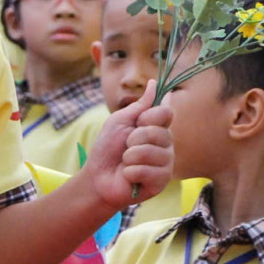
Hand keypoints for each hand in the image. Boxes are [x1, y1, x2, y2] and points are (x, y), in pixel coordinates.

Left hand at [79, 80, 172, 211]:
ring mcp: (165, 163)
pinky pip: (147, 171)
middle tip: (126, 147)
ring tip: (125, 163)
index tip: (137, 122)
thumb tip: (153, 83)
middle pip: (159, 132)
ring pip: (151, 152)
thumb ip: (140, 105)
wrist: (97, 177)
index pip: (166, 113)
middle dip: (134, 139)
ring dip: (130, 157)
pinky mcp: (161, 181)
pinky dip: (130, 172)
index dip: (148, 117)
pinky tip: (128, 176)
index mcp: (157, 128)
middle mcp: (166, 144)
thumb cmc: (107, 148)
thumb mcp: (120, 121)